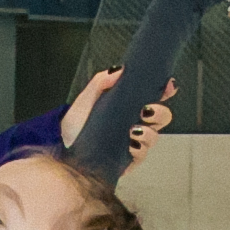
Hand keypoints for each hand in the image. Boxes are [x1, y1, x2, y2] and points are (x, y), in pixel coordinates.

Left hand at [61, 69, 177, 171]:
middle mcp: (136, 124)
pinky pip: (142, 155)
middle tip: (146, 109)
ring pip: (154, 137)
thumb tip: (118, 70)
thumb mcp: (87, 97)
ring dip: (149, 132)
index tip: (168, 86)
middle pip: (161, 117)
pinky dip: (139, 148)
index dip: (165, 90)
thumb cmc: (76, 122)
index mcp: (129, 107)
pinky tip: (131, 143)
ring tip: (134, 129)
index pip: (155, 97)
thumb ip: (102, 81)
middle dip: (160, 112)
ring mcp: (134, 142)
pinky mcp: (128, 160)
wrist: (62, 146)